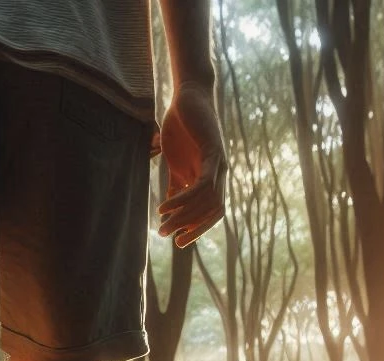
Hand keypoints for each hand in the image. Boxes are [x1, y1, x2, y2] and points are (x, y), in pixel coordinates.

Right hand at [156, 82, 224, 246]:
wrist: (189, 96)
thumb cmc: (182, 127)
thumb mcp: (176, 161)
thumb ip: (177, 183)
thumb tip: (170, 207)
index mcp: (211, 178)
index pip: (210, 212)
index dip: (197, 228)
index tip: (178, 241)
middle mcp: (220, 174)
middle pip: (212, 212)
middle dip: (191, 227)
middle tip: (168, 236)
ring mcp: (219, 164)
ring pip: (207, 202)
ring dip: (184, 216)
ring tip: (163, 224)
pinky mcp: (214, 152)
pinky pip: (203, 184)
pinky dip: (185, 198)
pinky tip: (167, 205)